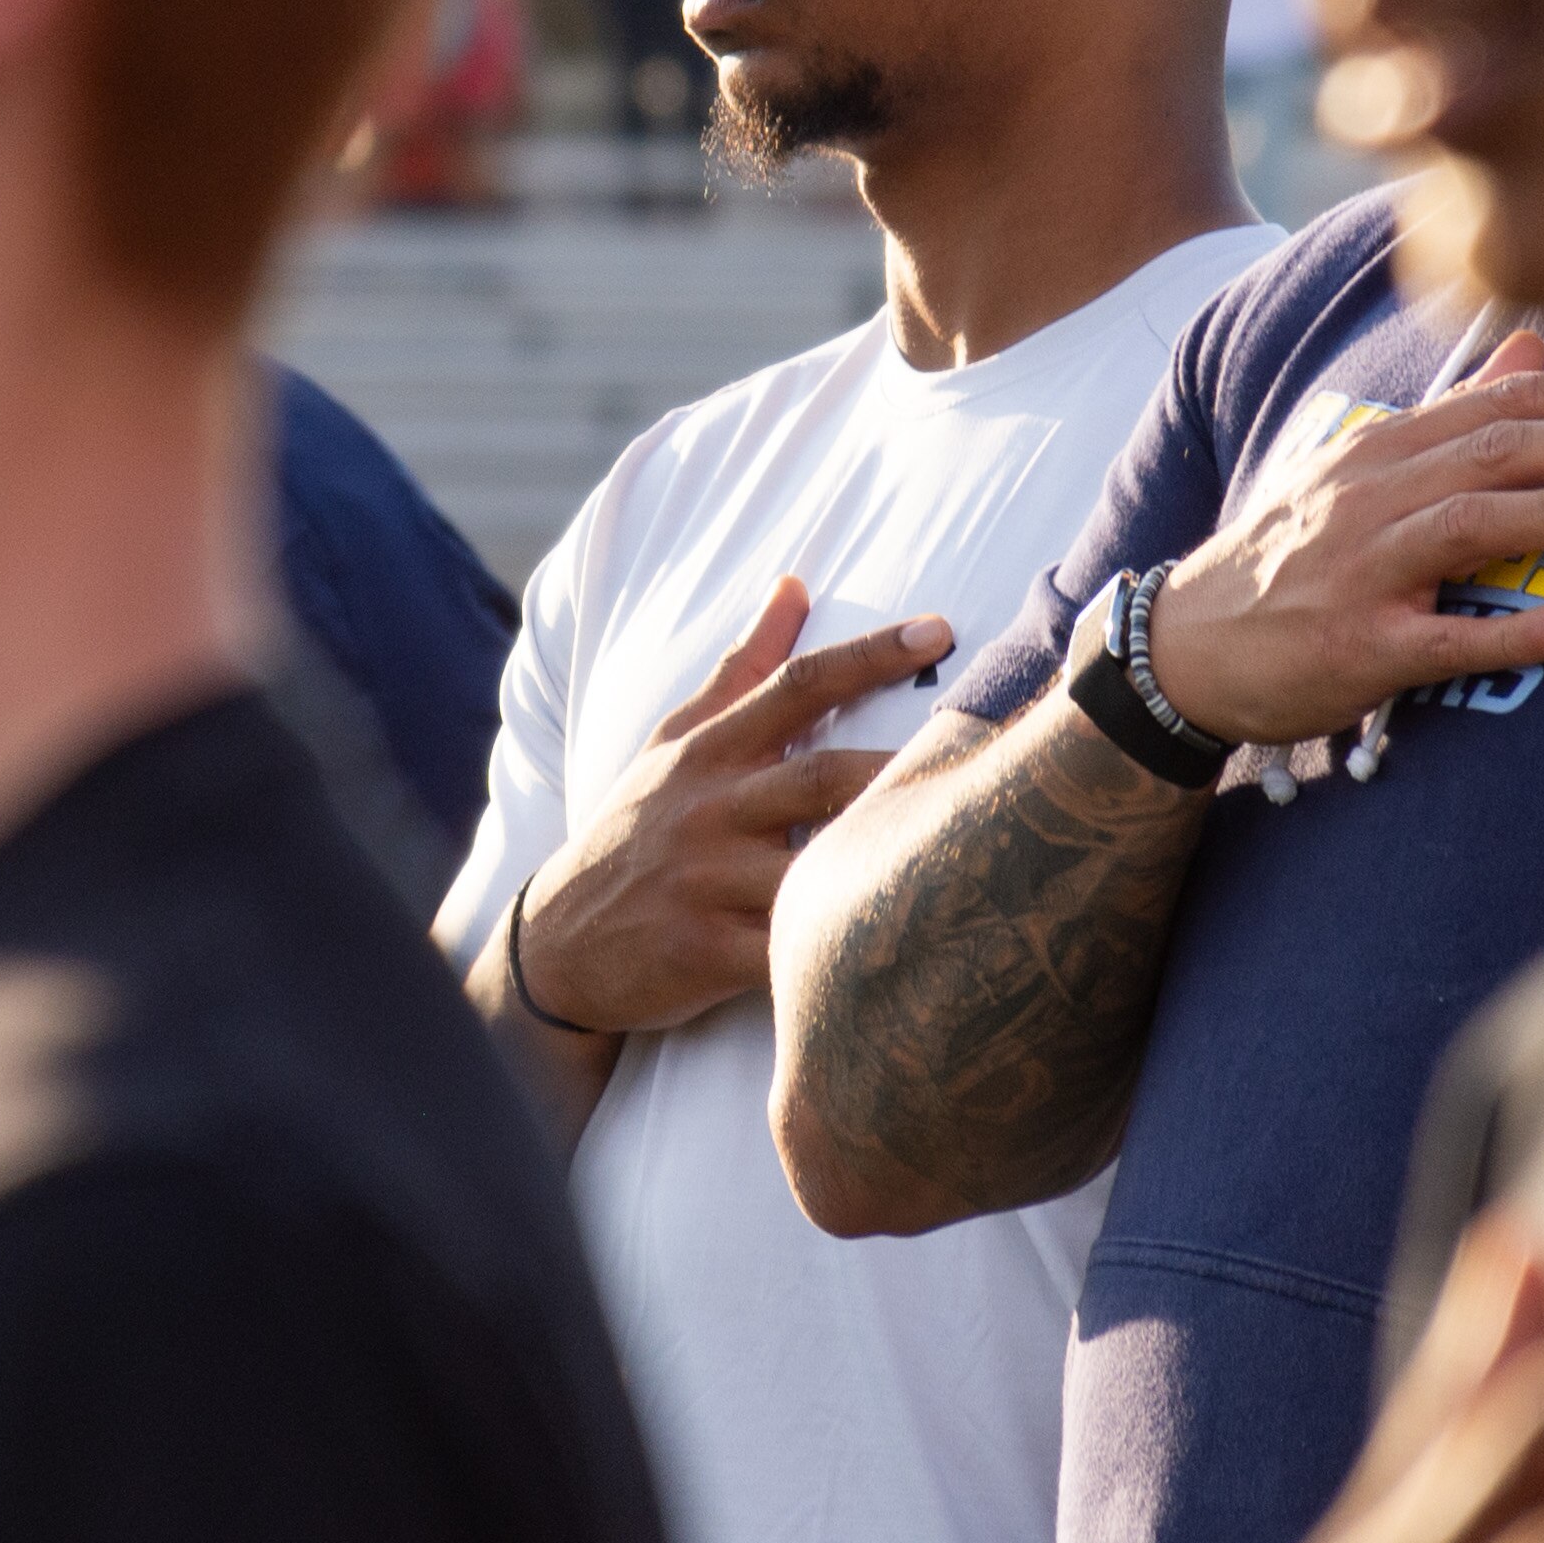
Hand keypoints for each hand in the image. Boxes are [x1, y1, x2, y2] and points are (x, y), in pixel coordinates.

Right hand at [517, 577, 954, 1037]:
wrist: (555, 945)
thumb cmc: (634, 833)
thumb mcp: (672, 745)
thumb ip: (740, 670)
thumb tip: (793, 585)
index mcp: (708, 752)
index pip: (795, 686)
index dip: (869, 655)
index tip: (941, 628)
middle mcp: (709, 810)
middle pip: (822, 774)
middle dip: (902, 765)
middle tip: (988, 751)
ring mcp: (706, 883)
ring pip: (812, 868)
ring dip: (883, 862)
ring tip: (972, 851)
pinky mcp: (704, 955)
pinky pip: (785, 956)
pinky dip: (835, 955)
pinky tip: (907, 955)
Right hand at [1145, 335, 1543, 751]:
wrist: (1190, 646)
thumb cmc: (1294, 554)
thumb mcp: (1362, 471)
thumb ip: (1454, 414)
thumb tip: (1535, 349)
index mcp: (1384, 451)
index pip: (1495, 405)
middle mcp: (1373, 499)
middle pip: (1491, 454)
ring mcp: (1363, 573)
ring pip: (1466, 528)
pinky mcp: (1358, 651)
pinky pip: (1439, 641)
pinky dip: (1504, 634)